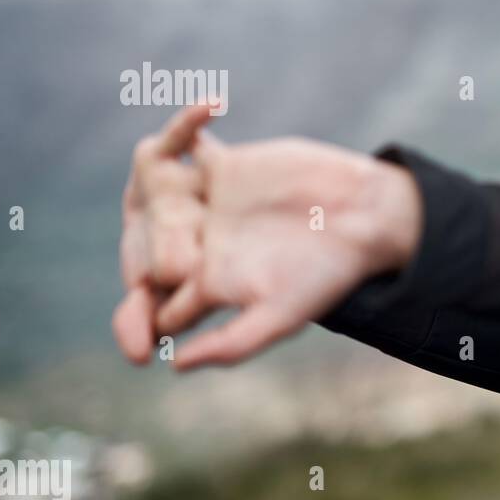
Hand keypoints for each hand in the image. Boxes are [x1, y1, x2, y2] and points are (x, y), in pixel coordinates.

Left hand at [112, 105, 422, 369]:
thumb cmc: (328, 271)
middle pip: (150, 249)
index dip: (139, 318)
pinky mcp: (227, 166)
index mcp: (213, 285)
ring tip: (138, 189)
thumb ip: (231, 345)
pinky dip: (177, 131)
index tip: (134, 328)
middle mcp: (207, 245)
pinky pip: (186, 147)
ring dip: (146, 192)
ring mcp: (213, 205)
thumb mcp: (281, 315)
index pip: (161, 304)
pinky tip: (171, 134)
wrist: (366, 215)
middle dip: (143, 250)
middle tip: (144, 246)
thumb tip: (174, 367)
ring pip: (157, 197)